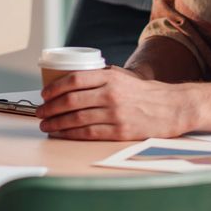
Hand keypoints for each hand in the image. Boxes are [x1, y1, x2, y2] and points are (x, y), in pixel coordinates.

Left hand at [36, 66, 193, 140]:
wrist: (170, 107)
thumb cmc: (143, 92)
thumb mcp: (122, 76)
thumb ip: (100, 77)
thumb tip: (71, 81)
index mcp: (109, 76)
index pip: (74, 80)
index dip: (54, 88)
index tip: (44, 94)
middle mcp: (110, 93)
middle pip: (71, 100)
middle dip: (50, 107)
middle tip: (39, 112)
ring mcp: (114, 113)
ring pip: (76, 118)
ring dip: (56, 122)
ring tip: (46, 125)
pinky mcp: (119, 131)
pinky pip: (88, 133)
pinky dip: (70, 134)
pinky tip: (61, 134)